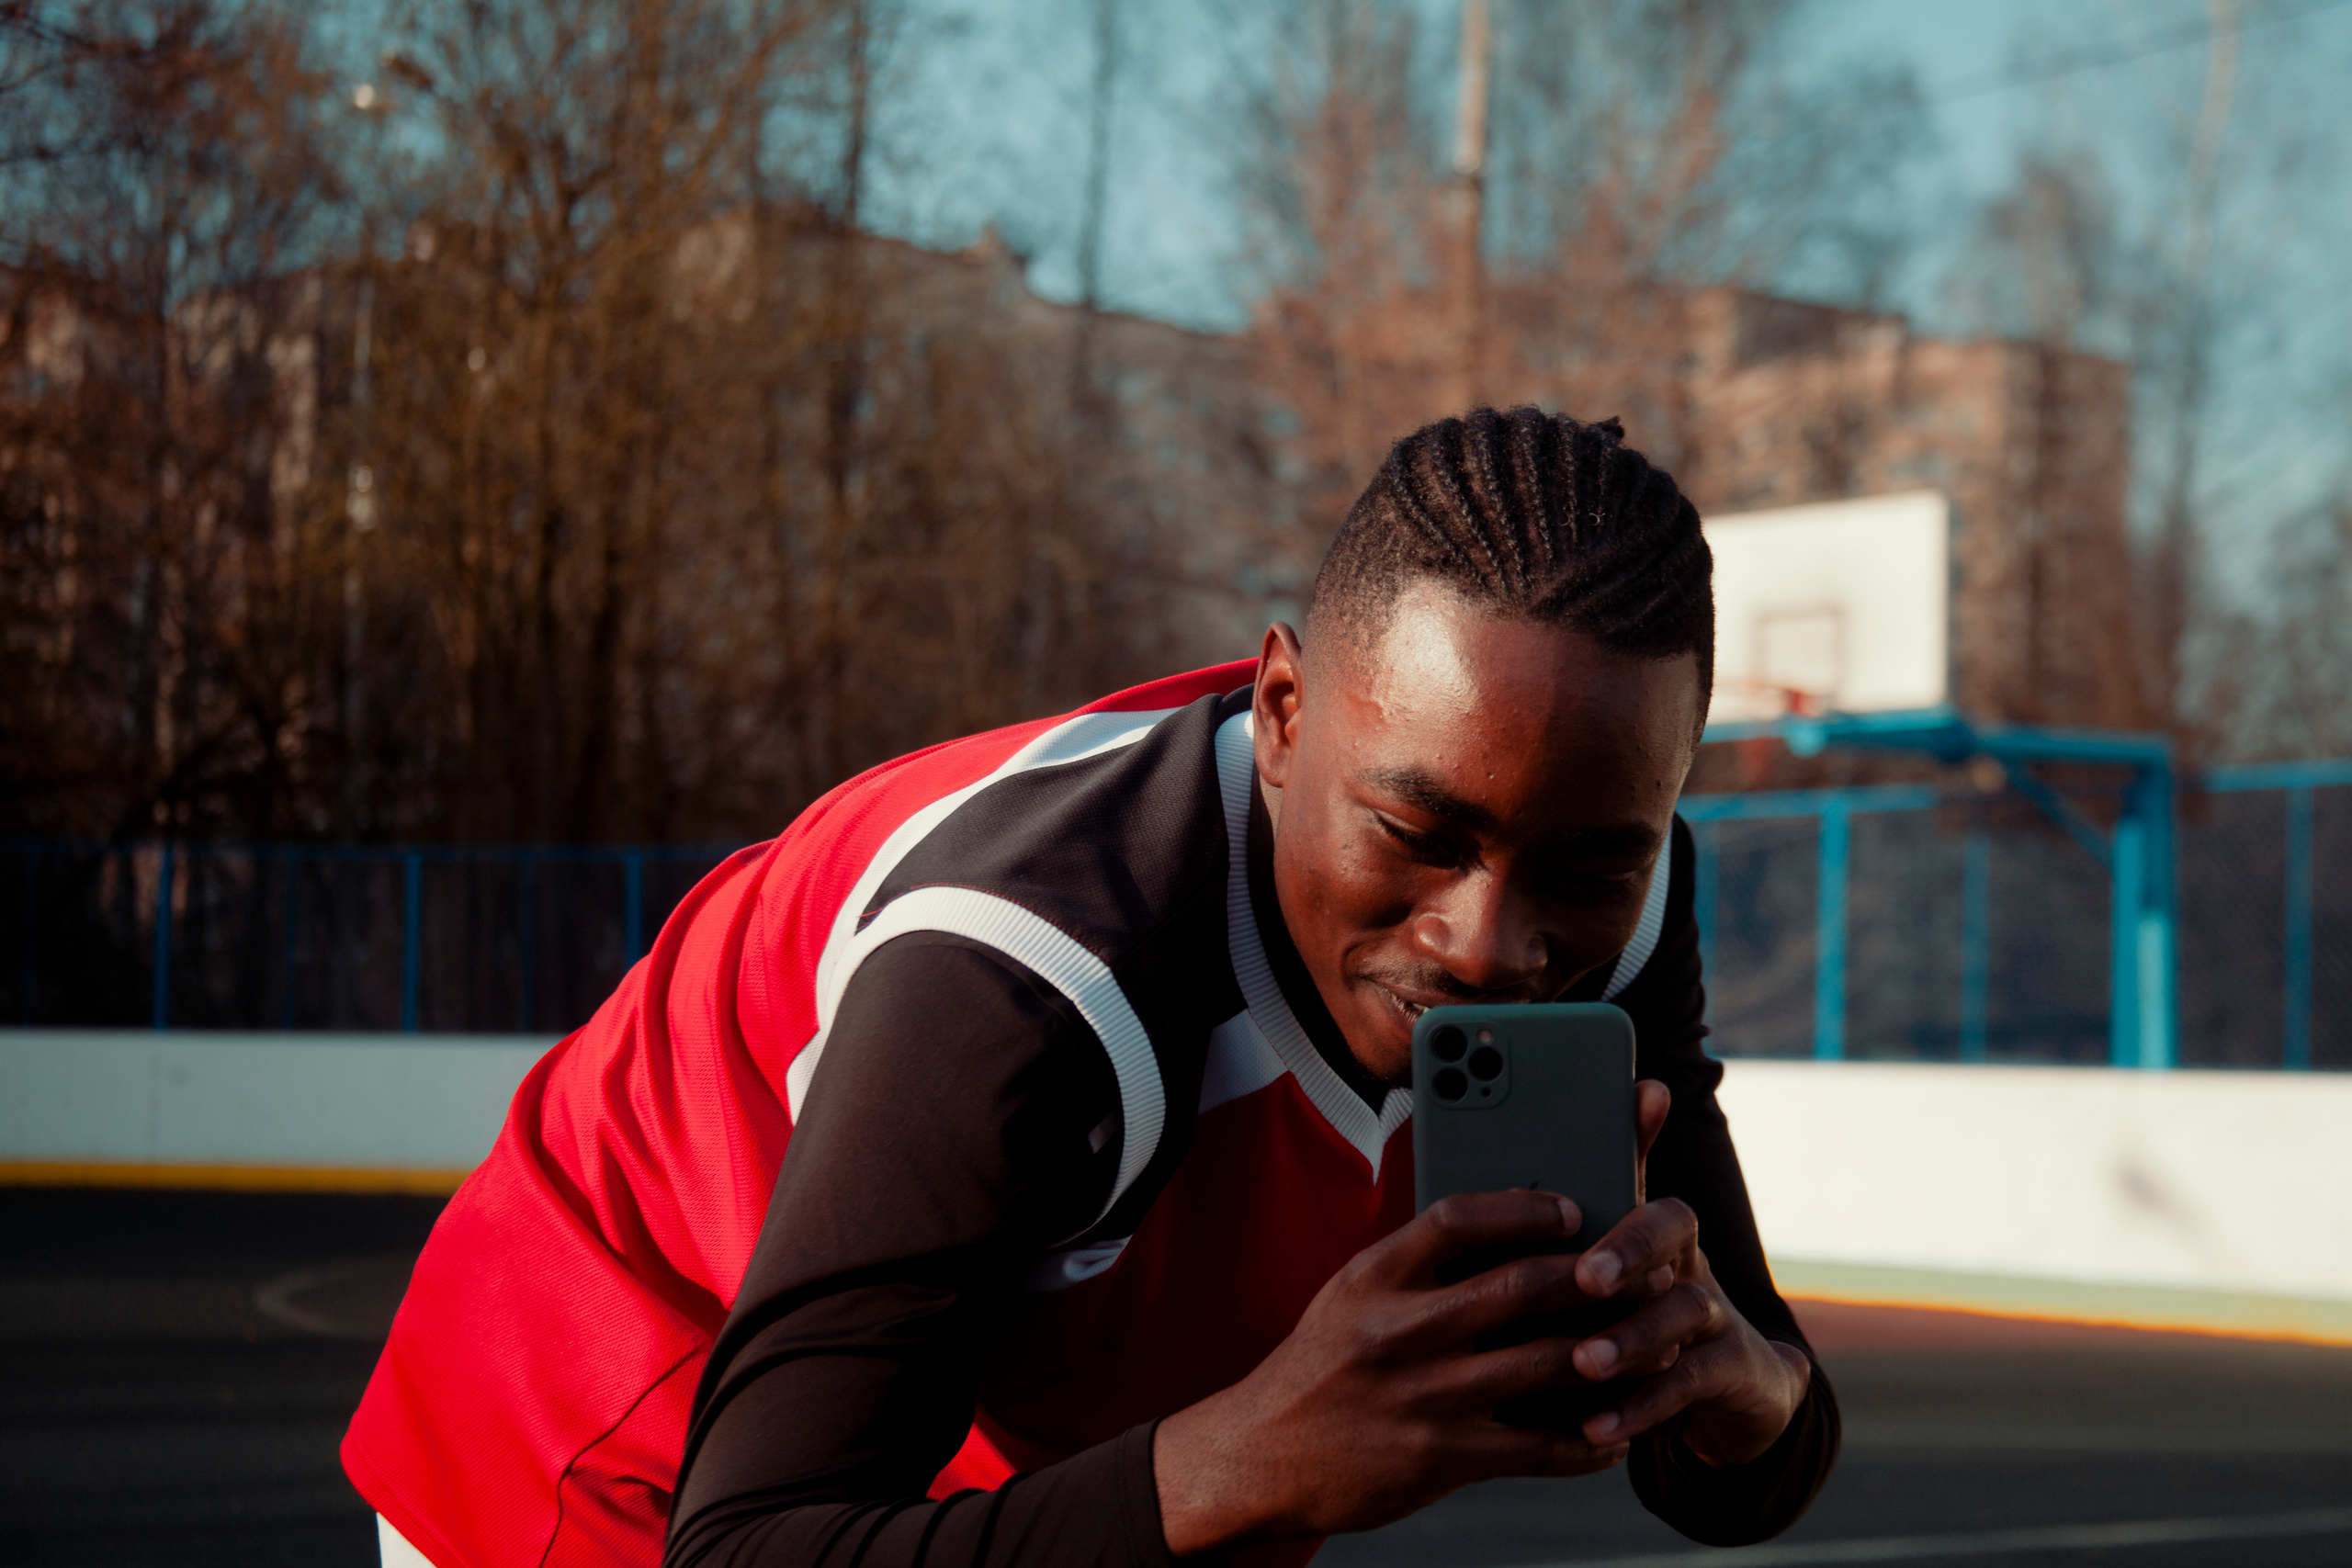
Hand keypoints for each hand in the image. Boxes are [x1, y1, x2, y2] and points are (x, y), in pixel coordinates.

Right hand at [1152, 1189, 1639, 1554]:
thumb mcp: (1350, 1297)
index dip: (1522, 1208)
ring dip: (1607, 1353)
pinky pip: (1538, 1446)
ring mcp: (1423, 1397)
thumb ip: (1415, 1267)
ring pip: (1543, 1364)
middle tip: (1635, 1271)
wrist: (1261, 1456)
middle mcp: (1397, 1331)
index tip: (1569, 1209)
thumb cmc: (1320, 1367)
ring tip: (1644, 1343)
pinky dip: (1589, 1438)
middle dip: (1590, 1277)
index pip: (1455, 1219)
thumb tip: (1504, 1233)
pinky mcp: (1442, 1458)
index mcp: (1372, 1278)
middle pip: (1517, 1287)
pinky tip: (1613, 1430)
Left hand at [1567, 1080, 1811, 1466]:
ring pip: (1684, 1308)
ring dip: (1632, 1336)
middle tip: (1585, 1279)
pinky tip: (1595, 1427)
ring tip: (1585, 1361)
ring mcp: (1715, 1314)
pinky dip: (1642, 1405)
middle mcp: (1688, 1257)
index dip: (1615, 1175)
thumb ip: (1558, 1232)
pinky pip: (1689, 1384)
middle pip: (1671, 1229)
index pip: (1635, 1175)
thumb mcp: (1597, 1276)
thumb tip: (1527, 1149)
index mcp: (1647, 1226)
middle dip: (1629, 1249)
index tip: (1570, 1208)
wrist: (1730, 1389)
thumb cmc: (1637, 1317)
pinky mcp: (1730, 1372)